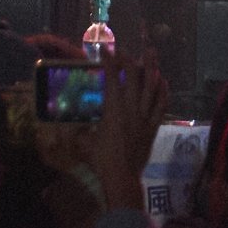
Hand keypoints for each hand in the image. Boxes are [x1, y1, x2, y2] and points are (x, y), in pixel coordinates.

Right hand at [88, 55, 165, 213]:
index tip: (106, 50)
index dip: (109, 62)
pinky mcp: (154, 125)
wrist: (122, 176)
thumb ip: (76, 131)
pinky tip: (163, 80)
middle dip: (130, 60)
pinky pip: (162, 104)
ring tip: (151, 53)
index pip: (112, 80)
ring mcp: (145, 116)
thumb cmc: (101, 159)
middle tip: (126, 50)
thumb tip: (64, 125)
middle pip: (134, 78)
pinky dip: (163, 90)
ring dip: (152, 67)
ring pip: (152, 87)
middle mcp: (131, 109)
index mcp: (113, 110)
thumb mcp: (83, 143)